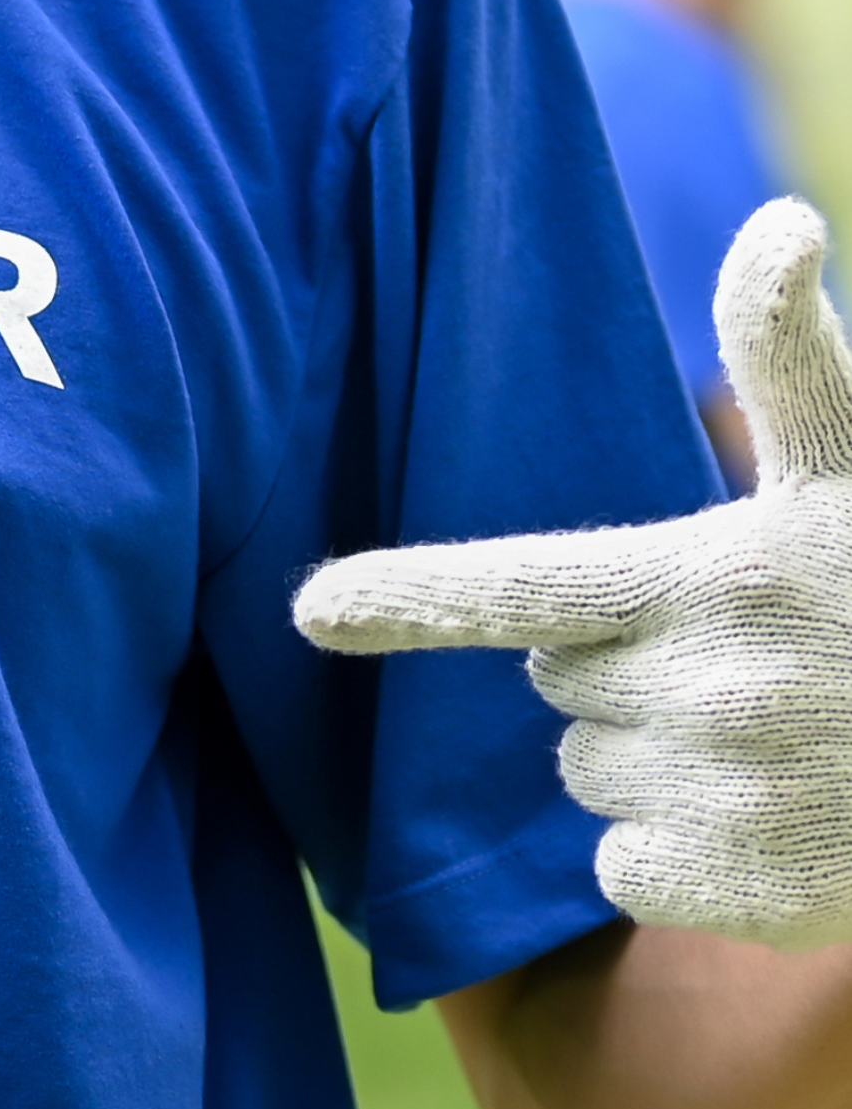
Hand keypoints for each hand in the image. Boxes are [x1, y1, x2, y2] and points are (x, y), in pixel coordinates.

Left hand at [296, 198, 851, 948]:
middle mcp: (705, 685)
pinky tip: (773, 815)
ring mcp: (721, 793)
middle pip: (559, 680)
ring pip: (585, 772)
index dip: (410, 595)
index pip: (524, 584)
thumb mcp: (846, 470)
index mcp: (709, 575)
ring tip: (771, 730)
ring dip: (653, 755)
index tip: (310, 608)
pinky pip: (621, 866)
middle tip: (745, 653)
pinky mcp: (738, 887)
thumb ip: (788, 354)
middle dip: (622, 665)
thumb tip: (779, 222)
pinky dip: (680, 852)